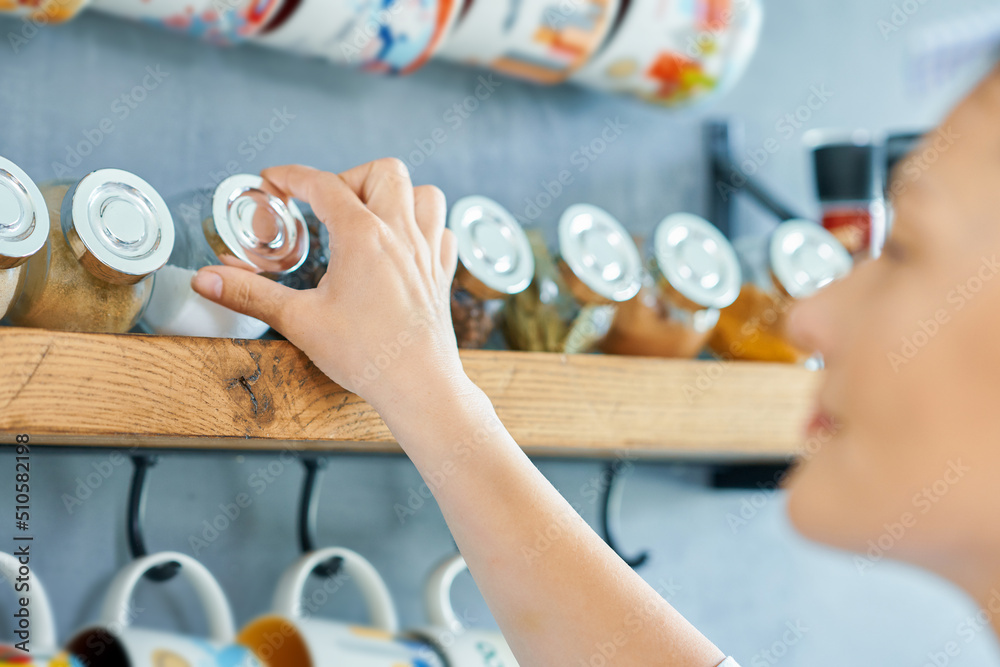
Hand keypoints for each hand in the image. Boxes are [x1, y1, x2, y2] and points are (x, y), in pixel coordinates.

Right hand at [190, 159, 471, 414]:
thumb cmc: (366, 355)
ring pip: (425, 193)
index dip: (292, 176)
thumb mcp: (298, 321)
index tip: (272, 180)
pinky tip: (404, 244)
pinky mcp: (441, 275)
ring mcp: (427, 253)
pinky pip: (443, 230)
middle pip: (384, 172)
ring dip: (396, 194)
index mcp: (363, 236)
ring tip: (369, 215)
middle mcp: (401, 234)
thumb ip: (250, 294)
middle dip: (350, 177)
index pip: (322, 184)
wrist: (419, 386)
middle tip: (326, 204)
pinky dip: (424, 225)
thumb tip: (207, 280)